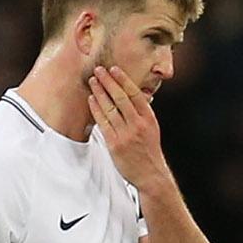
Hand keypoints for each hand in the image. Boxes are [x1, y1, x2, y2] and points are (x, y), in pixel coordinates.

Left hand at [87, 66, 167, 189]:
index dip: (123, 80)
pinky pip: (103, 123)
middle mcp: (137, 124)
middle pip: (120, 97)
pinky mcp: (115, 144)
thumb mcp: (151, 128)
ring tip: (92, 81)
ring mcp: (126, 134)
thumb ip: (142, 113)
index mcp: (148, 118)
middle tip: (99, 70)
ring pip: (110, 108)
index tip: (114, 69)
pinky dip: (96, 110)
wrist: (150, 174)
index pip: (135, 93)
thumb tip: (134, 97)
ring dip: (99, 93)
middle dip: (108, 82)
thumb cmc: (148, 151)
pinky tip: (91, 100)